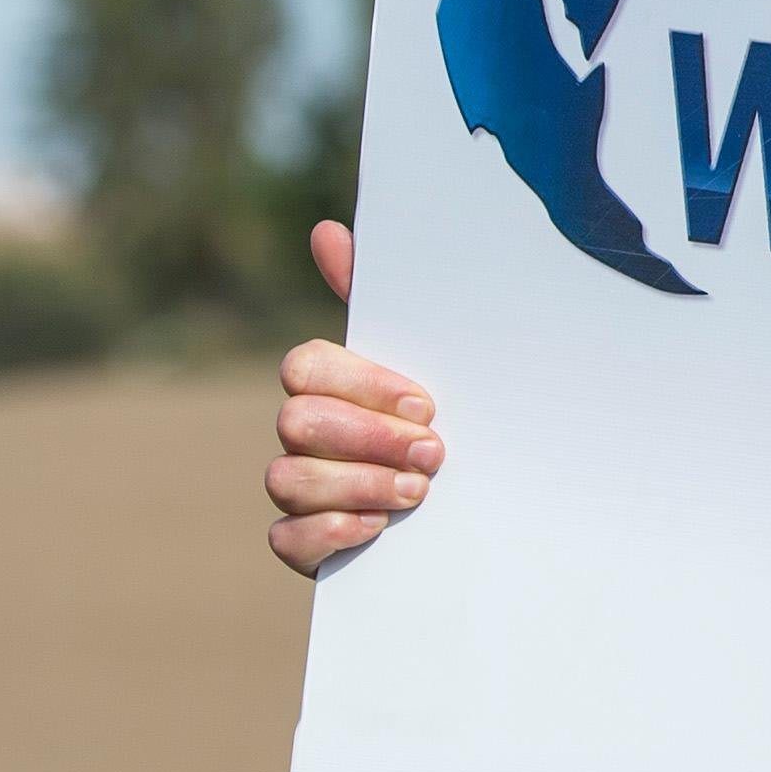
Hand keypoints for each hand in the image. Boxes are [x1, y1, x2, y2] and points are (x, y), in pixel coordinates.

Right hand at [266, 220, 442, 578]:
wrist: (485, 500)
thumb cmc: (444, 416)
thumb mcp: (432, 357)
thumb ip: (384, 299)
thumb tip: (328, 230)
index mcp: (330, 383)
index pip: (307, 366)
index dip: (363, 384)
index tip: (426, 404)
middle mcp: (305, 431)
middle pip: (297, 422)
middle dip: (369, 438)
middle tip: (434, 454)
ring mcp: (300, 487)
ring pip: (287, 479)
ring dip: (357, 485)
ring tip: (418, 494)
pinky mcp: (305, 541)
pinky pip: (286, 539)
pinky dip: (327, 533)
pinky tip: (375, 528)